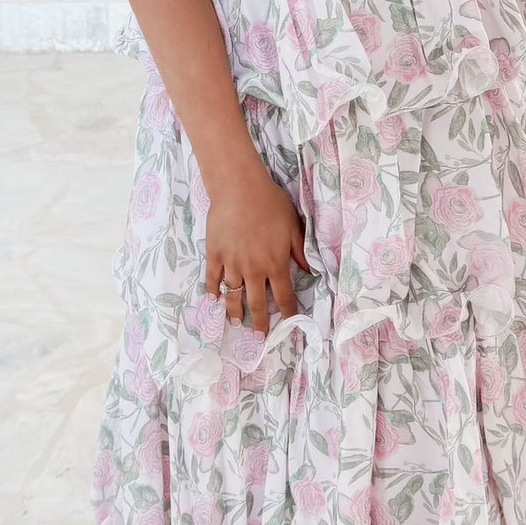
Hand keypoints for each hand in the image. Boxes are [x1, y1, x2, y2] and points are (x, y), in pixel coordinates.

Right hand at [204, 162, 312, 338]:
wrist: (239, 188)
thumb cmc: (270, 204)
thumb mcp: (293, 226)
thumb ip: (301, 252)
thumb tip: (312, 271)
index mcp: (275, 264)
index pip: (284, 297)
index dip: (287, 313)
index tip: (289, 324)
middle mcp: (253, 270)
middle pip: (257, 303)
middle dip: (259, 323)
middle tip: (259, 336)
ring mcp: (231, 263)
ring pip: (233, 295)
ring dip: (235, 312)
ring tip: (236, 323)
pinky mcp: (214, 254)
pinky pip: (212, 278)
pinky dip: (213, 291)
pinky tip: (213, 299)